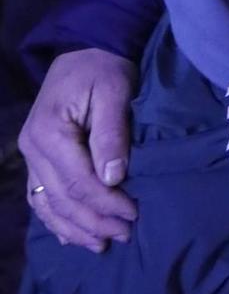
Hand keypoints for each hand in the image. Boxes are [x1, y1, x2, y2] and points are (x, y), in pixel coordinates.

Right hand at [18, 49, 138, 250]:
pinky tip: (71, 236)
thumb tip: (113, 178)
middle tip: (125, 235)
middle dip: (94, 221)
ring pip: (48, 204)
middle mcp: (32, 148)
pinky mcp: (37, 158)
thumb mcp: (114, 91)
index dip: (105, 202)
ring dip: (75, 228)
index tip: (133, 214)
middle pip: (62, 198)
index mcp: (48, 131)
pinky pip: (41, 197)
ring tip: (102, 244)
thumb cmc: (103, 68)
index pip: (78, 181)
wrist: (86, 49)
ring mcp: (31, 155)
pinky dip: (56, 219)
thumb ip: (112, 134)